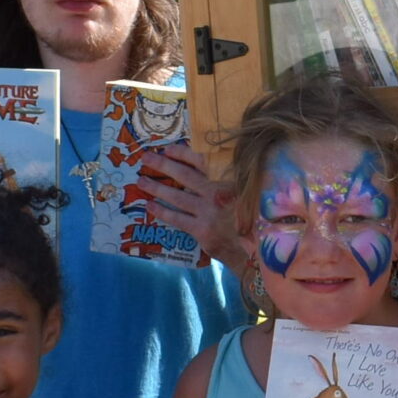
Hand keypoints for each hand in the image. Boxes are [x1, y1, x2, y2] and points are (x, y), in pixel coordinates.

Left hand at [143, 143, 248, 268]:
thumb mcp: (243, 192)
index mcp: (229, 180)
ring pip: (176, 196)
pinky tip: (150, 206)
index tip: (167, 149)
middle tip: (146, 158)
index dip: (182, 153)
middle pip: (185, 175)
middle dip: (163, 165)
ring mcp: (209, 211)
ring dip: (156, 187)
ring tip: (142, 181)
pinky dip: (162, 212)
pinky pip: (177, 218)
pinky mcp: (202, 229)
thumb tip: (201, 166)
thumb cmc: (247, 217)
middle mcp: (218, 193)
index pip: (202, 161)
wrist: (255, 248)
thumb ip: (226, 180)